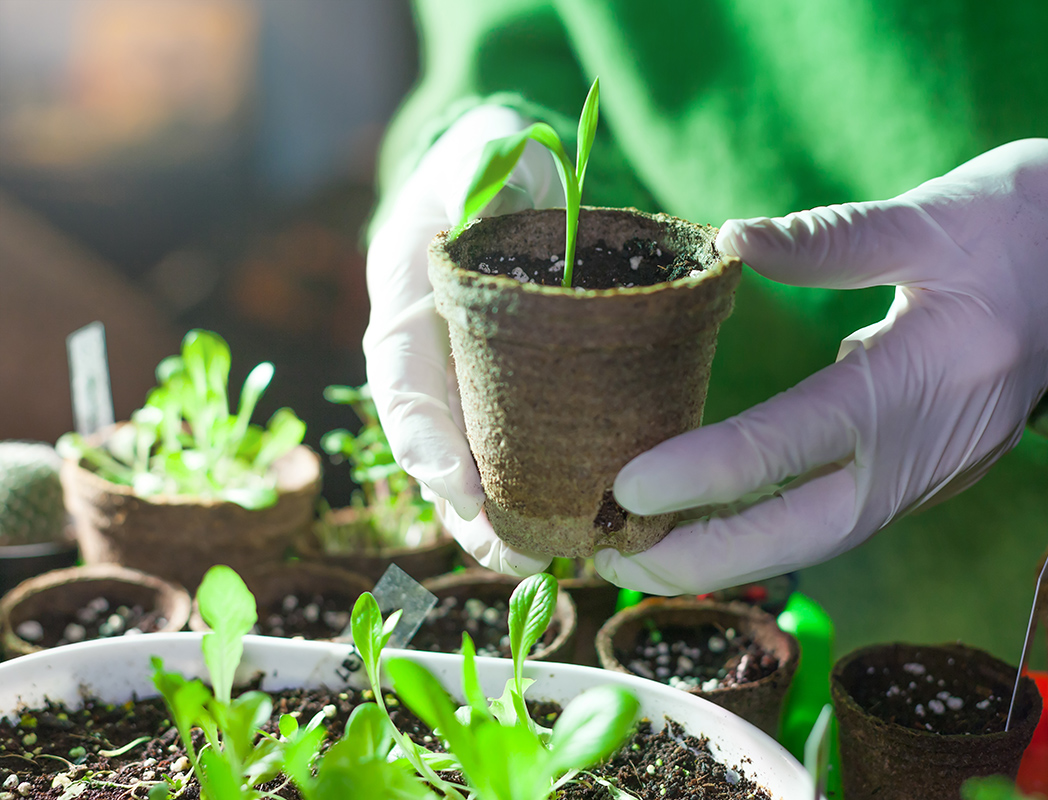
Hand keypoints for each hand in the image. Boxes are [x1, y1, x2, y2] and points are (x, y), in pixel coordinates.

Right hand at [363, 105, 563, 575]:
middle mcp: (432, 363)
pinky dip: (538, 494)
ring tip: (539, 564)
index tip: (462, 487)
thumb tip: (491, 184)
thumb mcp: (478, 159)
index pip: (403, 386)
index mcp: (406, 312)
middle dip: (467, 509)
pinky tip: (571, 531)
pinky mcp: (520, 395)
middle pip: (436, 450)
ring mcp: (472, 385)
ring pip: (475, 466)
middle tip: (511, 554)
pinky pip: (521, 451)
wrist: (508, 184)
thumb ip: (478, 173)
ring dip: (500, 522)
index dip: (427, 442)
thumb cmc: (486, 168)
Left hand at [595, 139, 1047, 594]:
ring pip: (820, 536)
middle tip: (612, 559)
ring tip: (639, 551)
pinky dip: (770, 529)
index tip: (627, 486)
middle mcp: (930, 447)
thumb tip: (729, 238)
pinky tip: (707, 523)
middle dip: (705, 558)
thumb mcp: (925, 217)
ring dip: (730, 554)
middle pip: (806, 532)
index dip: (708, 470)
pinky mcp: (926, 476)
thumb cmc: (1011, 230)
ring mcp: (933, 473)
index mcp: (927, 375)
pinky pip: (838, 516)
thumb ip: (828, 237)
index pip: (797, 441)